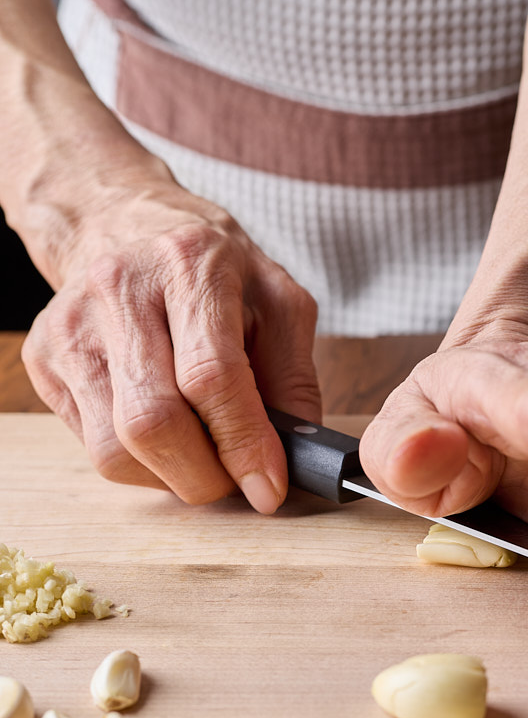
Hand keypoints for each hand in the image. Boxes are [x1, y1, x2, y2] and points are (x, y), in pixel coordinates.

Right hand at [22, 177, 319, 510]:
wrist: (128, 227)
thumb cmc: (215, 273)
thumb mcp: (278, 303)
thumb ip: (294, 378)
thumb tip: (295, 456)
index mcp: (189, 264)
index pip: (211, 376)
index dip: (243, 444)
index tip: (268, 489)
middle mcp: (119, 288)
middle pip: (152, 422)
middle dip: (203, 475)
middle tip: (234, 480)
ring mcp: (72, 325)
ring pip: (113, 449)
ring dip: (168, 475)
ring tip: (200, 452)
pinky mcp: (43, 357)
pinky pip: (90, 446)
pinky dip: (137, 461)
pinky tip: (163, 429)